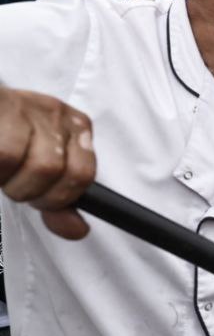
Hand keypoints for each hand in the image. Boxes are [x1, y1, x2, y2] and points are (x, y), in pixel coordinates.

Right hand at [0, 89, 95, 238]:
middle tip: (11, 181)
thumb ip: (59, 203)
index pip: (83, 175)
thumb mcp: (38, 172)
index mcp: (76, 127)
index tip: (37, 196)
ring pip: (26, 162)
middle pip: (51, 170)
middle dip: (26, 189)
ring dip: (7, 180)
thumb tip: (78, 231)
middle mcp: (57, 113)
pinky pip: (4, 154)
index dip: (56, 196)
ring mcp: (26, 105)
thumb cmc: (6, 139)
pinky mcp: (1, 104)